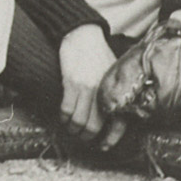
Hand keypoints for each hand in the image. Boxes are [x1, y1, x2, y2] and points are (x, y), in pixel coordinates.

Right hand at [57, 22, 121, 149]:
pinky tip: (62, 116)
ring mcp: (87, 88)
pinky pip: (66, 108)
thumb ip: (115, 92)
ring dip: (73, 129)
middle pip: (94, 126)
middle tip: (82, 136)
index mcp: (116, 91)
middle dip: (86, 136)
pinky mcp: (71, 82)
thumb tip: (115, 112)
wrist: (83, 34)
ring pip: (79, 120)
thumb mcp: (114, 73)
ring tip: (70, 128)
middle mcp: (103, 93)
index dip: (110, 138)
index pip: (118, 123)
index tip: (103, 146)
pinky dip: (63, 117)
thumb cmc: (99, 53)